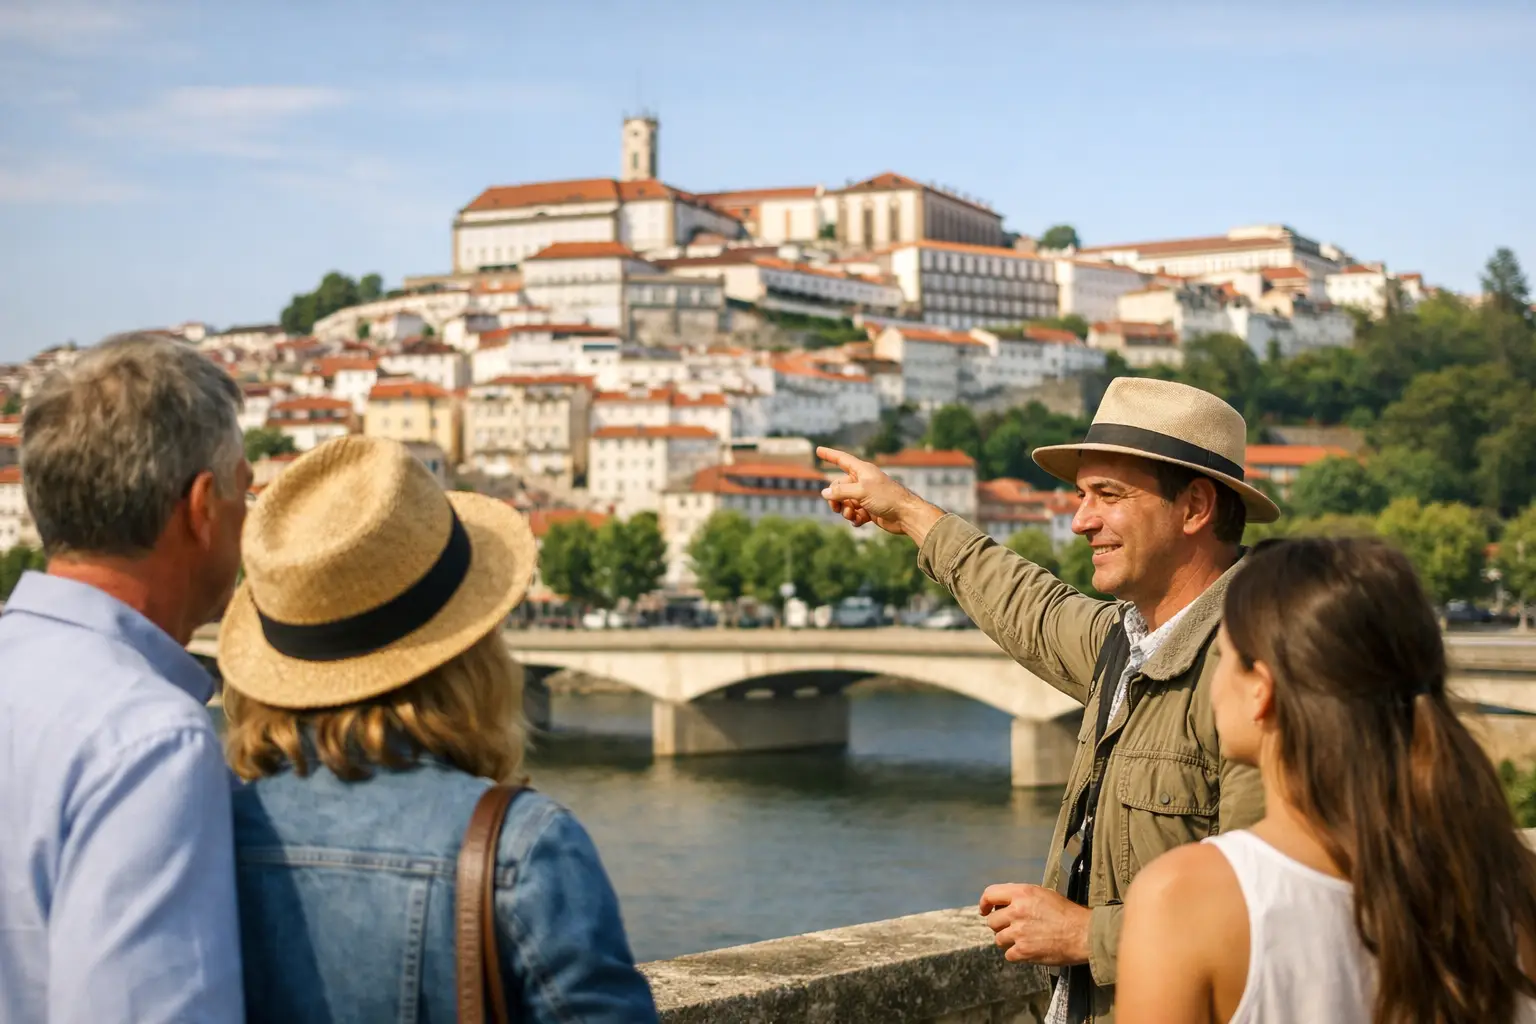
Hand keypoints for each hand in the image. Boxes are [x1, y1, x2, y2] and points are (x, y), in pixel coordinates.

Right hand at [816, 446, 944, 543]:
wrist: (906, 515)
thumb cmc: (887, 498)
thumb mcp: (861, 491)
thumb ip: (841, 491)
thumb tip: (824, 493)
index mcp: (862, 471)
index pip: (842, 459)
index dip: (829, 455)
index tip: (818, 450)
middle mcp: (863, 482)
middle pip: (839, 486)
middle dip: (835, 498)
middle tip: (836, 508)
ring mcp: (866, 496)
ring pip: (845, 502)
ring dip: (845, 510)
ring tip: (852, 515)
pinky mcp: (869, 510)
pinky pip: (854, 513)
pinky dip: (854, 518)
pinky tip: (860, 521)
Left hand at [979, 883, 1091, 965]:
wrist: (1083, 934)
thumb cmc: (1067, 913)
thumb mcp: (1043, 894)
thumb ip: (1022, 897)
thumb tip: (1005, 904)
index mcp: (1021, 893)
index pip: (989, 894)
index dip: (984, 903)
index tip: (985, 910)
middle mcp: (1016, 911)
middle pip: (992, 921)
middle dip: (1000, 925)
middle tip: (1013, 928)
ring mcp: (1018, 932)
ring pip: (998, 939)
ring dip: (1008, 940)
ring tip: (1023, 939)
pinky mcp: (1023, 951)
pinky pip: (1008, 954)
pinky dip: (1016, 954)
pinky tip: (1028, 950)